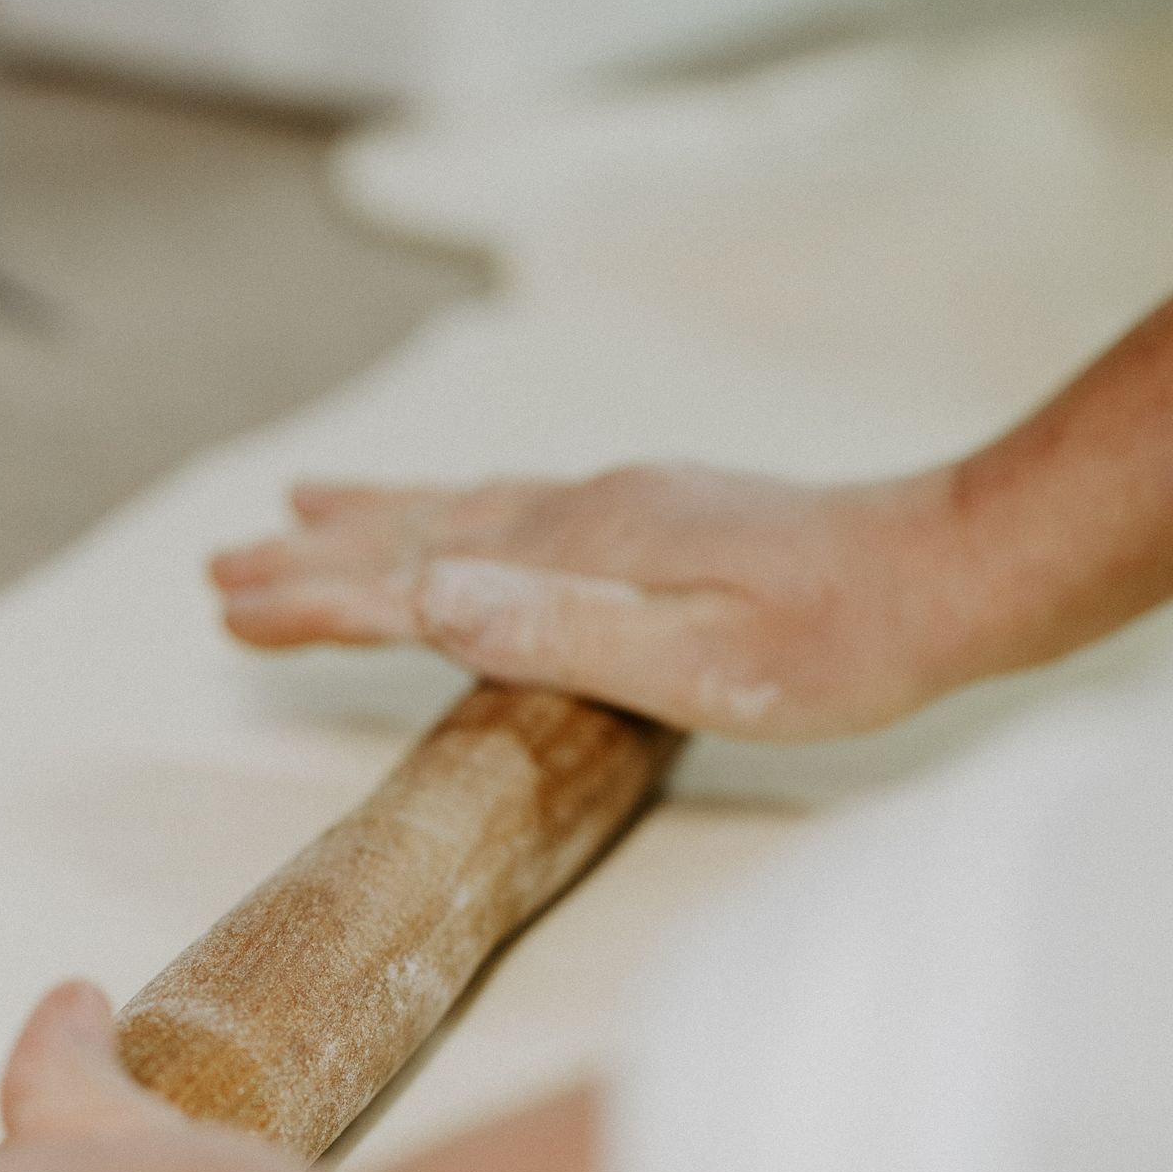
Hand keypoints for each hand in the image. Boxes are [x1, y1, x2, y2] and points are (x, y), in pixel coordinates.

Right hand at [211, 464, 981, 739]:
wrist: (952, 574)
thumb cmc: (840, 641)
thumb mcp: (698, 662)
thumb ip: (562, 627)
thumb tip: (434, 596)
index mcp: (579, 549)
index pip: (414, 578)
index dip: (317, 596)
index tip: (229, 605)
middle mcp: (587, 511)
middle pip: (418, 533)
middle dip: (315, 556)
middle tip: (220, 567)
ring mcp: (623, 509)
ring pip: (463, 510)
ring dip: (374, 520)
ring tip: (301, 509)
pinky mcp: (660, 519)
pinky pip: (517, 509)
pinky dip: (455, 513)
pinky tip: (464, 521)